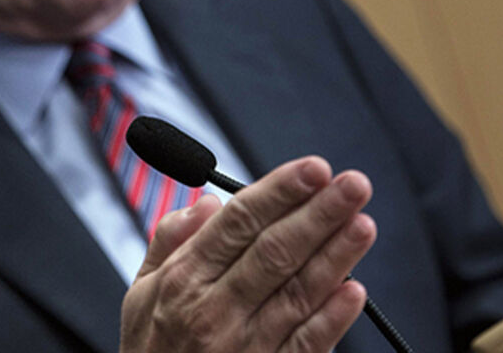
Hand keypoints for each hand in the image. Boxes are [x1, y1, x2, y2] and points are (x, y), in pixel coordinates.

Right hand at [118, 156, 375, 351]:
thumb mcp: (139, 293)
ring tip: (363, 223)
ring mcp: (244, 346)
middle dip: (317, 214)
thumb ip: (169, 241)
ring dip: (335, 256)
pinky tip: (355, 289)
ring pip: (298, 293)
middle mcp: (213, 310)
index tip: (311, 168)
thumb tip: (207, 203)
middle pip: (274, 252)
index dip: (278, 192)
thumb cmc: (152, 351)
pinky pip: (307, 345)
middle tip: (352, 184)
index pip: (237, 224)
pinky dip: (333, 318)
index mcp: (182, 280)